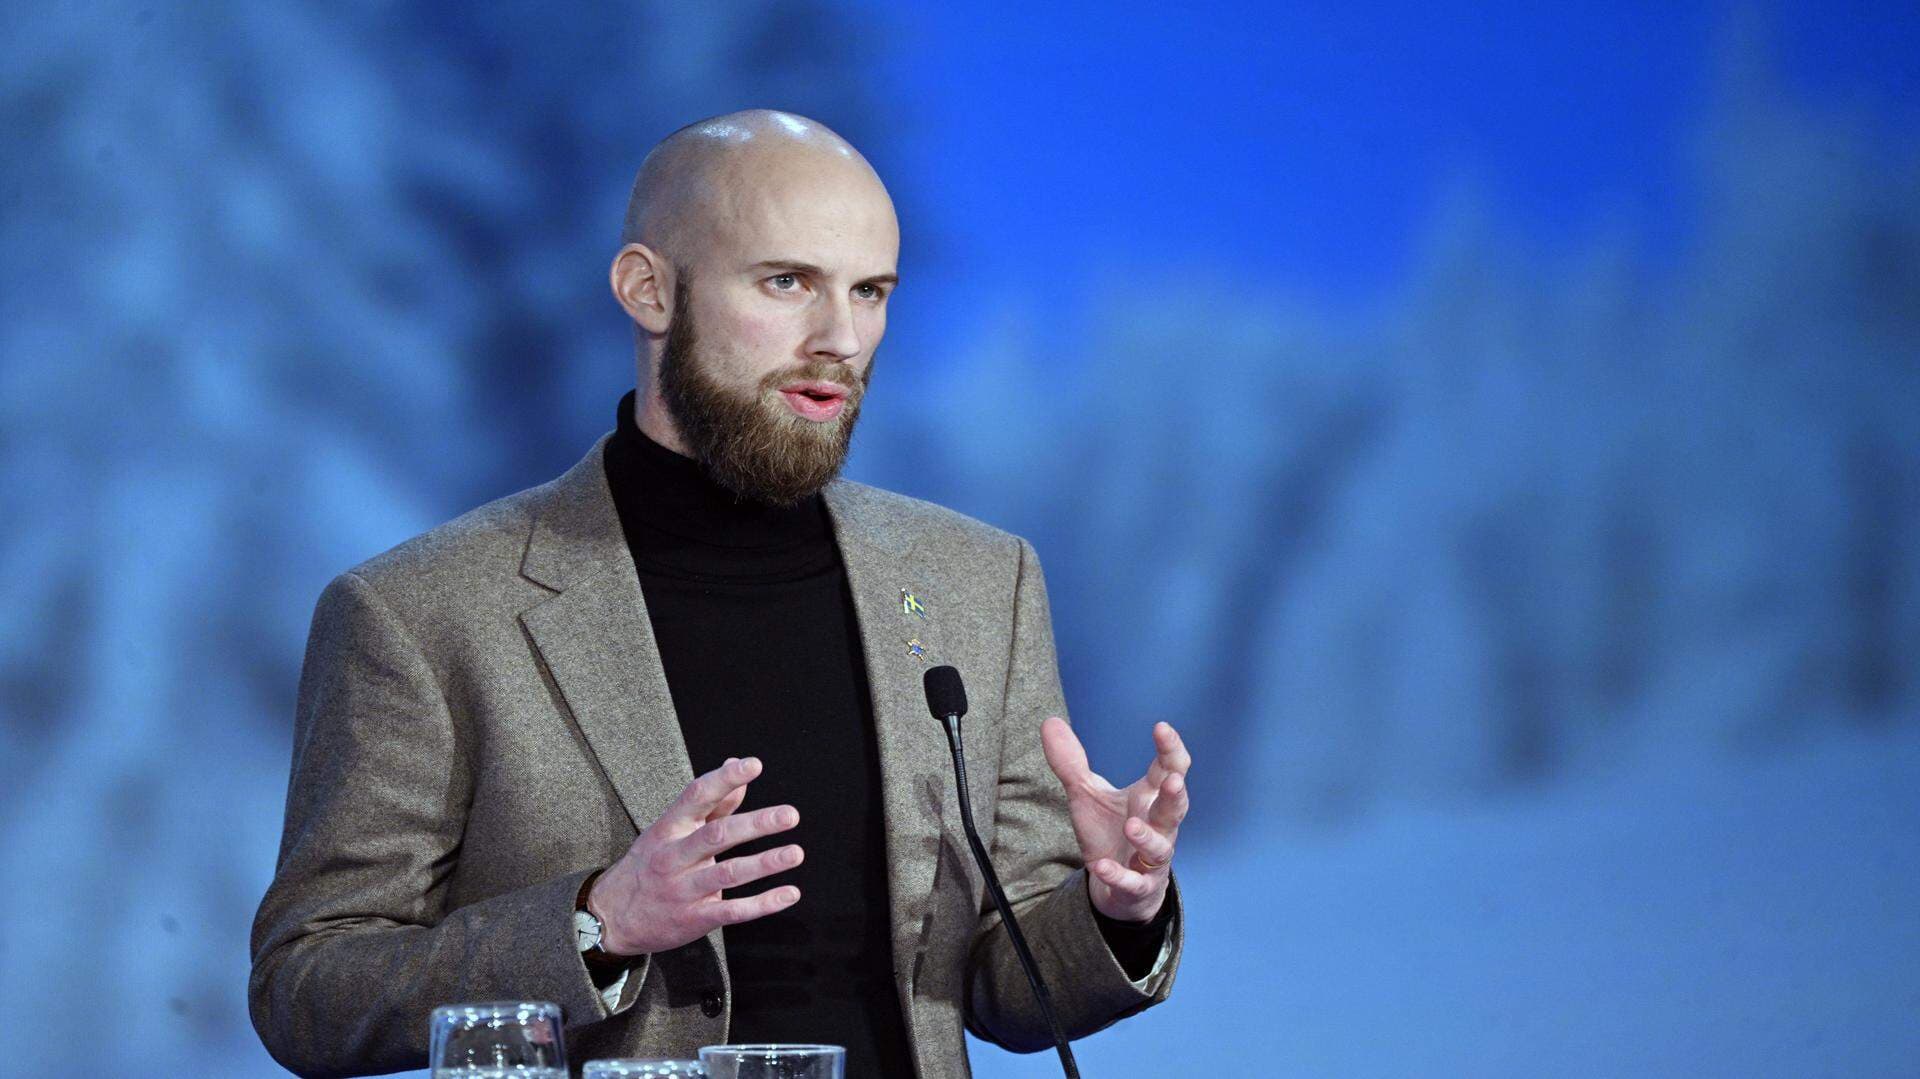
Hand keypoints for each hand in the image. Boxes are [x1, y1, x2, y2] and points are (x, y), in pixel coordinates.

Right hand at [587, 756, 803, 955]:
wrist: (612, 917)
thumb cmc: (650, 864)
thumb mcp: (670, 830)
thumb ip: (711, 803)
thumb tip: (738, 768)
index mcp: (668, 828)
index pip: (696, 796)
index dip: (724, 779)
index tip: (754, 765)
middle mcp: (674, 857)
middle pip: (717, 836)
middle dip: (756, 824)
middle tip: (789, 815)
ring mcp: (683, 890)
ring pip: (728, 874)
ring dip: (765, 864)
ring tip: (794, 852)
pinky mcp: (694, 919)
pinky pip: (732, 911)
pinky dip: (763, 904)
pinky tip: (789, 893)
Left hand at [1040, 718, 1189, 923]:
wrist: (1116, 886)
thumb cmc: (1109, 832)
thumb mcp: (1086, 795)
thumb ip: (1071, 763)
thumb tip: (1051, 722)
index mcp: (1149, 798)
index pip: (1169, 770)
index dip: (1170, 750)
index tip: (1161, 727)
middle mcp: (1158, 826)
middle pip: (1175, 809)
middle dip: (1175, 795)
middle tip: (1173, 780)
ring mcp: (1151, 859)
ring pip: (1160, 848)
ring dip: (1148, 837)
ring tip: (1130, 826)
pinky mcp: (1138, 887)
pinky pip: (1132, 882)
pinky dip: (1118, 875)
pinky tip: (1102, 866)